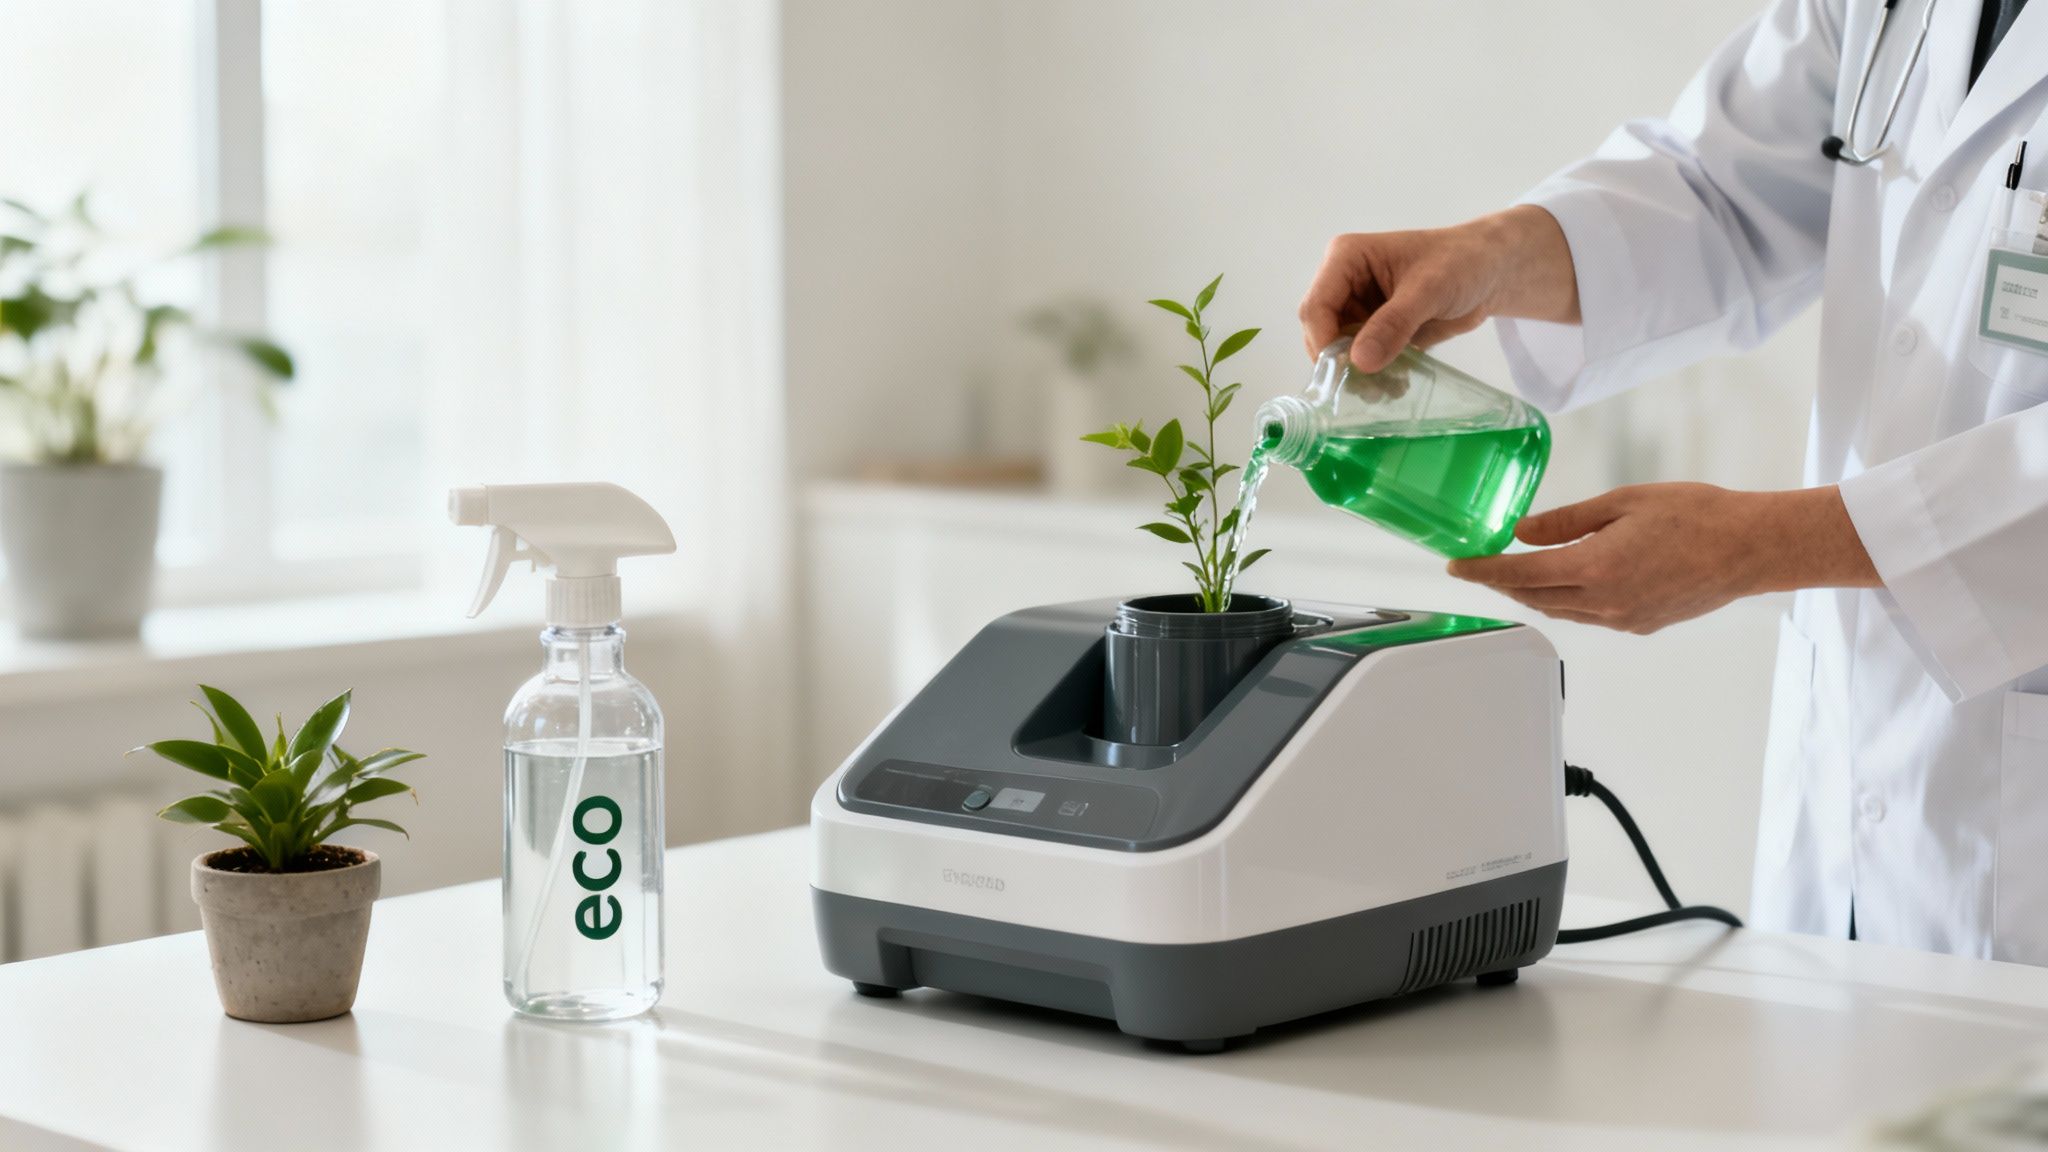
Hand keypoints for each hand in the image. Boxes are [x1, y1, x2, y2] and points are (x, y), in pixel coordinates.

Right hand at [1299, 205, 1579, 372]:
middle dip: (1341, 363)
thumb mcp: (1429, 290)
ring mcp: (1359, 310)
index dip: (1324, 342)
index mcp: (1345, 260)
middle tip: (1369, 390)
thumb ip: (1393, 324)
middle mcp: (1344, 285)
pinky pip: (1363, 360)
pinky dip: (1375, 376)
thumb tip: (1359, 362)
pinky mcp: (1375, 331)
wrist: (1492, 271)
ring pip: (1340, 351)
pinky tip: (1396, 386)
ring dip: (1359, 374)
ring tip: (1387, 391)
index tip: (1348, 371)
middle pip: (1322, 333)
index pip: (1316, 307)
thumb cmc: (1461, 262)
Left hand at [1446, 483, 1880, 633]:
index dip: (1482, 571)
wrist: (1752, 548)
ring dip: (1532, 594)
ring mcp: (1623, 619)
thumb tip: (1520, 532)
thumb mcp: (1622, 502)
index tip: (1456, 565)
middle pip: (1533, 598)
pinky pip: (1588, 616)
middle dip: (1502, 583)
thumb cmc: (1696, 514)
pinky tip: (1564, 583)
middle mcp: (1604, 602)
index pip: (1518, 575)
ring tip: (1514, 574)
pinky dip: (1565, 601)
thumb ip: (1566, 521)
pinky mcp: (1641, 624)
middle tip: (1480, 565)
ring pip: (1559, 611)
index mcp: (1594, 568)